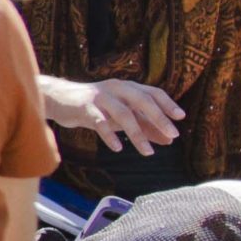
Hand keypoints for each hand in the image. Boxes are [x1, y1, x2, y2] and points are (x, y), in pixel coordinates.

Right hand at [41, 77, 184, 151]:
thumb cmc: (95, 108)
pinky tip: (118, 148)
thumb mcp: (122, 116)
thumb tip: (169, 140)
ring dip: (138, 134)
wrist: (60, 100)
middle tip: (173, 135)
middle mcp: (116, 88)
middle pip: (141, 100)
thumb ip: (145, 125)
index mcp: (127, 87)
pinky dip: (110, 135)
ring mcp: (100, 97)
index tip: (181, 117)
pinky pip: (100, 122)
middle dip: (159, 117)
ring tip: (148, 152)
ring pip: (123, 114)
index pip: (152, 92)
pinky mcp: (85, 108)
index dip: (167, 103)